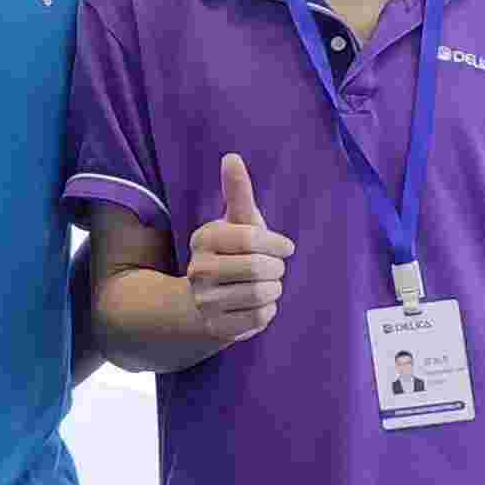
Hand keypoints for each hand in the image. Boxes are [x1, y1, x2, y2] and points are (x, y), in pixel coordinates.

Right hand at [181, 153, 294, 349]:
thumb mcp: (237, 222)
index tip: (286, 248)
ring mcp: (205, 300)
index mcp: (204, 238)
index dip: (277, 244)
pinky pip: (260, 317)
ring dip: (274, 289)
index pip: (251, 239)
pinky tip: (259, 304)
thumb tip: (232, 156)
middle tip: (273, 269)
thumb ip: (237, 191)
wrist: (204, 302)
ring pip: (261, 294)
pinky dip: (269, 310)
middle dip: (276, 268)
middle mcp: (198, 269)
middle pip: (258, 269)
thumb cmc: (231, 254)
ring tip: (266, 285)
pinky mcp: (217, 327)